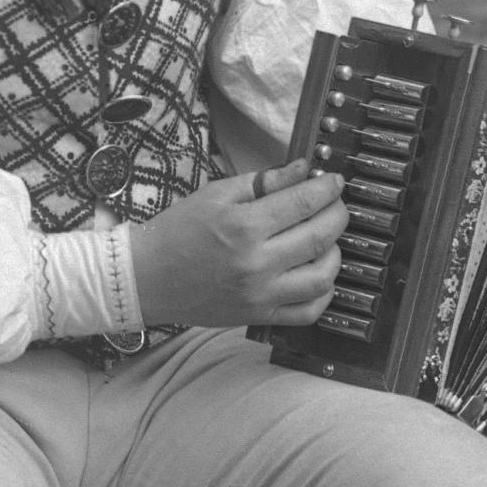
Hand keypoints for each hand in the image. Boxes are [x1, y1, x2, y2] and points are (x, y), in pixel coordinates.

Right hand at [128, 159, 346, 331]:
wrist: (147, 277)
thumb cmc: (178, 231)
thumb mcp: (216, 194)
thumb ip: (263, 182)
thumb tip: (303, 170)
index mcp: (243, 226)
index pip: (303, 203)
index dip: (328, 189)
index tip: (336, 182)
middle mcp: (256, 263)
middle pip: (320, 237)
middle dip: (338, 215)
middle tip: (337, 205)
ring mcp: (260, 294)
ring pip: (322, 277)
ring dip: (336, 253)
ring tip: (327, 239)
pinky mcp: (259, 316)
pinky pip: (308, 312)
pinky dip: (324, 294)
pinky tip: (319, 274)